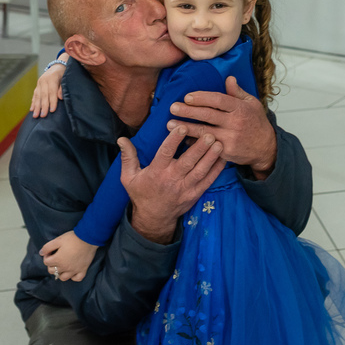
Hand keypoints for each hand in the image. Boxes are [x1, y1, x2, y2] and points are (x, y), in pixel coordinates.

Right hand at [31, 55, 67, 117]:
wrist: (58, 66)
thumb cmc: (64, 73)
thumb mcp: (65, 78)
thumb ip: (62, 88)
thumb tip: (60, 98)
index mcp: (52, 78)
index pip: (52, 92)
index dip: (52, 101)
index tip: (52, 110)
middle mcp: (43, 80)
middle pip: (43, 95)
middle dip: (43, 106)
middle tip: (43, 116)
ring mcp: (39, 83)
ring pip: (37, 96)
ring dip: (36, 106)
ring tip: (35, 115)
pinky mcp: (37, 86)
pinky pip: (34, 95)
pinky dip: (33, 102)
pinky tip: (31, 109)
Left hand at [40, 230, 95, 281]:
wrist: (89, 238)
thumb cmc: (73, 238)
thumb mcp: (58, 239)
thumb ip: (47, 247)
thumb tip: (41, 253)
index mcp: (58, 260)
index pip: (46, 262)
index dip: (47, 256)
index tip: (51, 251)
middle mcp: (65, 267)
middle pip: (52, 271)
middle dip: (51, 265)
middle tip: (56, 257)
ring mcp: (74, 270)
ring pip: (63, 278)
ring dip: (61, 273)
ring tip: (63, 266)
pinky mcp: (83, 270)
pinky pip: (77, 278)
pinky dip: (74, 277)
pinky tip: (73, 271)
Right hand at [118, 127, 225, 243]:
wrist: (154, 218)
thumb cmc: (142, 193)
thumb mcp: (129, 177)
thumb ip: (128, 157)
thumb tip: (121, 139)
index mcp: (156, 172)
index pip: (166, 153)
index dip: (174, 140)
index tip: (182, 126)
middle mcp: (172, 180)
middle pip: (188, 162)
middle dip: (199, 148)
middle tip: (209, 133)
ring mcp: (186, 188)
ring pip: (201, 171)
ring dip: (211, 157)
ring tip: (220, 143)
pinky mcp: (195, 194)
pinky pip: (208, 181)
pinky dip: (217, 169)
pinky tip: (224, 157)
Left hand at [167, 77, 277, 176]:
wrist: (265, 148)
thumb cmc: (256, 122)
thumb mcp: (252, 104)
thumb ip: (237, 92)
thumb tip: (228, 78)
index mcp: (240, 108)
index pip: (218, 100)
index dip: (202, 98)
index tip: (187, 96)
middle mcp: (235, 122)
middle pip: (208, 115)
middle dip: (189, 111)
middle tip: (173, 107)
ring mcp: (230, 138)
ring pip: (204, 132)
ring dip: (185, 128)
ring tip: (169, 124)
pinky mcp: (226, 152)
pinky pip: (206, 145)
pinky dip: (193, 142)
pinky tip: (181, 138)